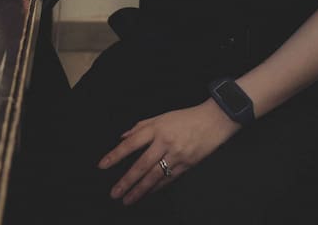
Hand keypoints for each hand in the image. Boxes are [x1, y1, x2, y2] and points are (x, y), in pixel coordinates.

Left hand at [97, 100, 238, 206]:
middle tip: (114, 193)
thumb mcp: (161, 116)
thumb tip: (123, 138)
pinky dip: (157, 188)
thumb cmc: (186, 117)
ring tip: (128, 199)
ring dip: (140, 190)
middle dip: (126, 180)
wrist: (214, 121)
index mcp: (156, 128)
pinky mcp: (187, 164)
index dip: (115, 155)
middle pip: (142, 164)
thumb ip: (141, 127)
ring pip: (155, 176)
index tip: (103, 166)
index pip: (131, 144)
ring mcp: (177, 155)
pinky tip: (147, 194)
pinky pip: (169, 179)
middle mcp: (165, 142)